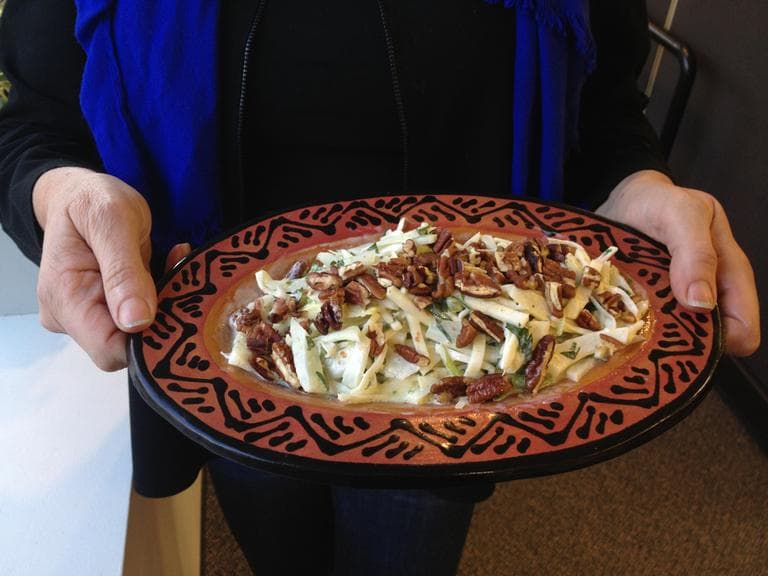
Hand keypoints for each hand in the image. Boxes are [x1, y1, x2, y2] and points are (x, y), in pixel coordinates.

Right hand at [33, 167, 157, 369]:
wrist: (82, 194)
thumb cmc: (92, 201)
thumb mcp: (112, 221)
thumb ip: (123, 271)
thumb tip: (135, 322)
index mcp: (65, 298)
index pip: (110, 350)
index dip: (148, 338)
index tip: (173, 301)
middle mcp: (71, 316)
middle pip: (128, 345)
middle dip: (162, 315)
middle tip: (177, 272)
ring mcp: (88, 315)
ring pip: (140, 331)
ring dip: (165, 302)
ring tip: (172, 262)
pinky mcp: (106, 309)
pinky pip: (142, 317)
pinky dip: (161, 295)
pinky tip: (167, 266)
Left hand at [597, 170, 759, 356]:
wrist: (623, 198)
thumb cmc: (658, 201)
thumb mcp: (681, 214)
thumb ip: (696, 253)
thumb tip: (702, 305)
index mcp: (729, 274)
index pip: (741, 327)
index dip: (720, 339)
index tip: (684, 336)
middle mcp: (706, 294)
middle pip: (706, 341)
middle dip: (681, 343)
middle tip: (647, 333)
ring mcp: (675, 303)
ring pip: (673, 338)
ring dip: (653, 337)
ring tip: (627, 330)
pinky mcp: (648, 305)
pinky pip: (646, 329)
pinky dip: (634, 329)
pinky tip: (616, 324)